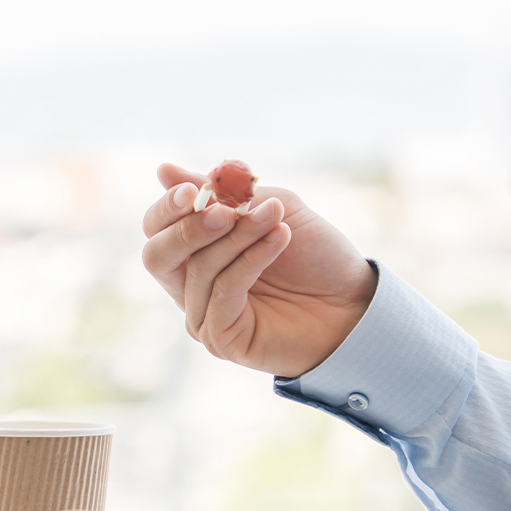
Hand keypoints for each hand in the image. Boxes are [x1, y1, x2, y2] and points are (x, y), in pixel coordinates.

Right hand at [141, 163, 377, 377]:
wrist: (353, 299)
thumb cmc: (314, 254)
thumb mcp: (268, 207)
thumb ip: (221, 193)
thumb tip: (164, 170)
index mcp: (196, 252)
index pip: (157, 228)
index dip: (168, 208)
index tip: (194, 191)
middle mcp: (192, 286)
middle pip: (157, 256)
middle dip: (189, 228)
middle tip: (228, 211)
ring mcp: (204, 316)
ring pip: (199, 270)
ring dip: (239, 238)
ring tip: (275, 219)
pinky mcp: (222, 339)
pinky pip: (223, 293)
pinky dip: (250, 261)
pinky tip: (280, 240)